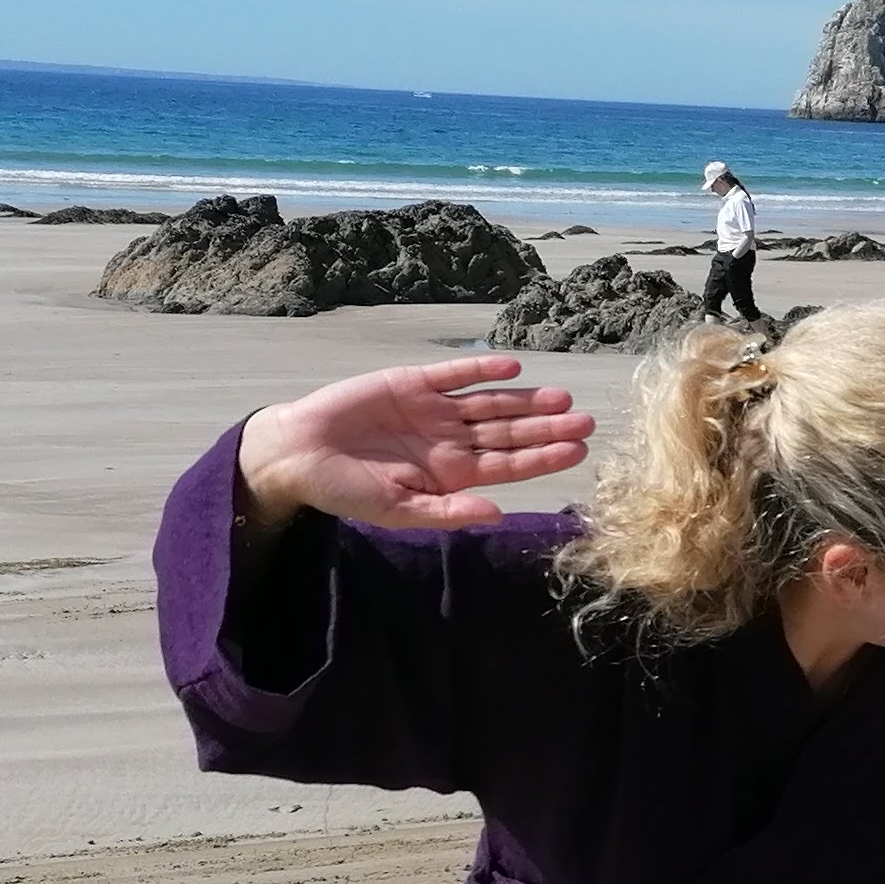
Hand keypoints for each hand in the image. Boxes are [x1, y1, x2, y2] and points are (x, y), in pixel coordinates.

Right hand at [237, 359, 593, 533]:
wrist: (298, 453)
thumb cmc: (345, 490)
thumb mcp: (398, 510)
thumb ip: (448, 511)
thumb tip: (497, 515)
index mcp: (451, 474)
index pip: (508, 465)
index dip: (543, 457)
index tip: (578, 451)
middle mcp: (450, 439)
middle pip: (509, 431)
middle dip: (547, 427)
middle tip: (586, 421)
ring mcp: (434, 409)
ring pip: (490, 402)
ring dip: (525, 400)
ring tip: (561, 397)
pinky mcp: (412, 382)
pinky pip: (454, 374)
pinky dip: (481, 369)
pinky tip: (512, 368)